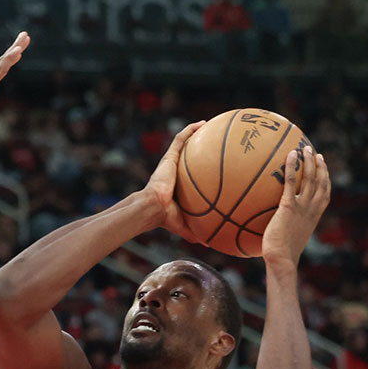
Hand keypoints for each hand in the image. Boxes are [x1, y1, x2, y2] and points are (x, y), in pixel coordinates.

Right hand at [139, 120, 204, 237]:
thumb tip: (211, 244)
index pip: (190, 173)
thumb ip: (197, 232)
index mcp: (178, 185)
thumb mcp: (186, 225)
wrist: (152, 208)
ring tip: (209, 125)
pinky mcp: (169, 157)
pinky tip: (203, 123)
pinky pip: (181, 139)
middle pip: (188, 155)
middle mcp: (175, 171)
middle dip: (199, 146)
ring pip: (184, 142)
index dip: (200, 167)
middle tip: (215, 141)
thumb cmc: (165, 217)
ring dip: (195, 132)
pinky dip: (191, 130)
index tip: (212, 163)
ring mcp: (171, 163)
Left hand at [262, 147, 329, 265]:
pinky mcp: (289, 206)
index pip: (325, 193)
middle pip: (321, 181)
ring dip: (309, 162)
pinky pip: (292, 182)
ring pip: (310, 178)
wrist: (282, 258)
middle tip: (315, 152)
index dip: (326, 178)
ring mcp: (302, 206)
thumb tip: (274, 224)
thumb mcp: (288, 237)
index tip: (323, 167)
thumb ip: (286, 227)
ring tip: (305, 148)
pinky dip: (293, 167)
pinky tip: (290, 155)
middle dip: (319, 165)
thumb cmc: (281, 253)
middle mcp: (312, 208)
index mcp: (314, 215)